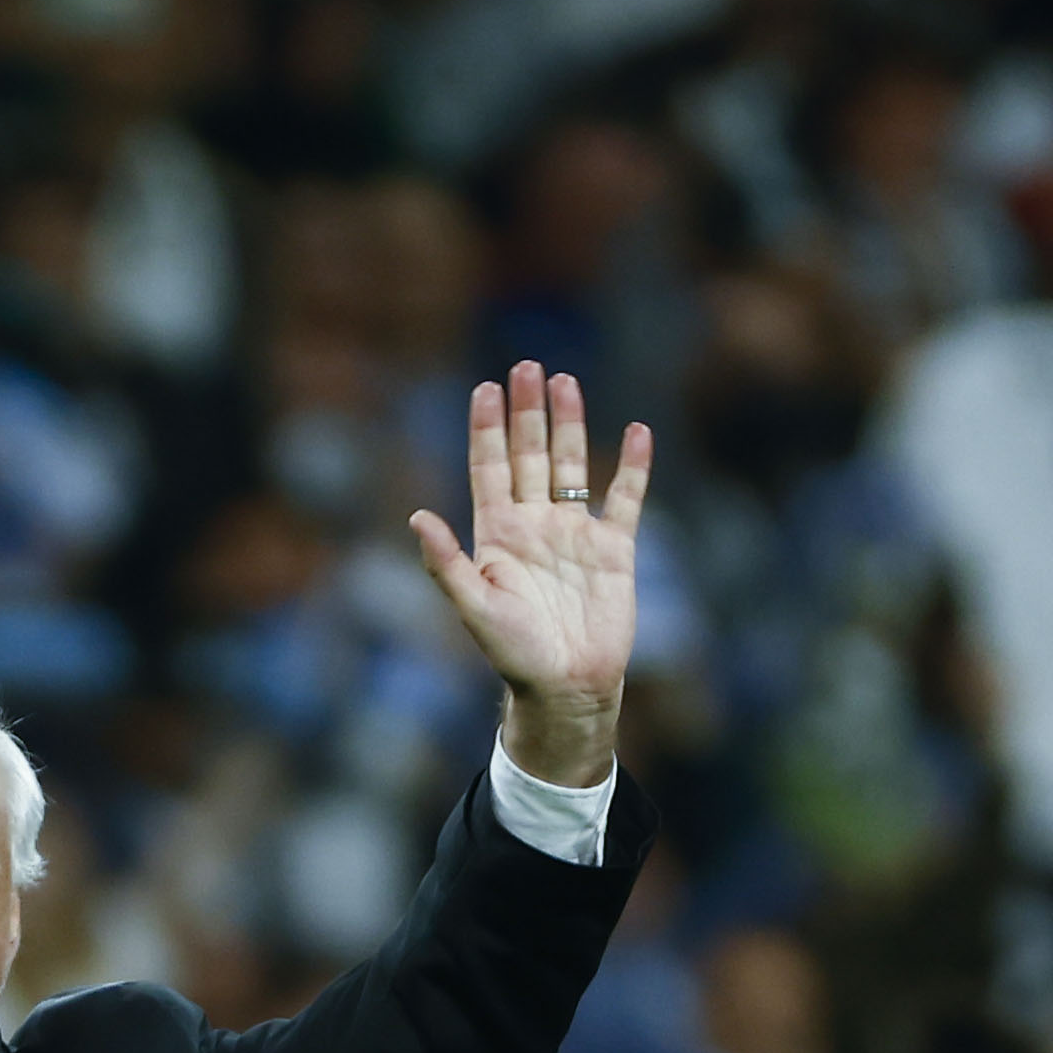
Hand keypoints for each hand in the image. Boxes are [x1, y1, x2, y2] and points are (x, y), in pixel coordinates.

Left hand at [411, 362, 650, 786]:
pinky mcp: (614, 548)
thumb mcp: (473, 607)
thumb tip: (417, 516)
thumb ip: (445, 563)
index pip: (489, 468)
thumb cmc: (514, 653)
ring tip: (565, 381)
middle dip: (527, 412)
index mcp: (497, 534)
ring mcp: (575, 533)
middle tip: (526, 366)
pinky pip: (626, 498)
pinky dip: (632, 466)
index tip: (485, 388)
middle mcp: (534, 525)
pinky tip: (636, 433)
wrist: (567, 685)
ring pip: (572, 466)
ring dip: (570, 425)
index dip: (486, 429)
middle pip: (530, 455)